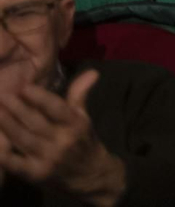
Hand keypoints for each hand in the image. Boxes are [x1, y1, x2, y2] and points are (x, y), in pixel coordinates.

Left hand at [0, 71, 125, 206]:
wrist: (90, 176)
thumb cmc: (83, 142)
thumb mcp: (84, 118)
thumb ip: (80, 95)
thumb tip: (91, 72)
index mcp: (75, 124)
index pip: (57, 108)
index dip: (40, 98)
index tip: (24, 87)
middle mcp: (63, 141)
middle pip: (36, 123)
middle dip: (17, 109)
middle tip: (2, 96)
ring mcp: (48, 159)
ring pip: (24, 139)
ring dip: (8, 125)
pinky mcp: (36, 174)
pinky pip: (16, 163)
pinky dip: (4, 154)